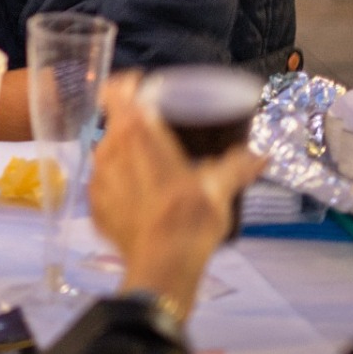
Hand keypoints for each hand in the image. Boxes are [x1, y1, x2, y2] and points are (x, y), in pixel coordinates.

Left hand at [89, 73, 265, 313]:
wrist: (161, 269)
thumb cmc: (189, 221)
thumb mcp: (218, 190)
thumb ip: (237, 167)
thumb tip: (259, 156)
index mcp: (136, 133)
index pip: (117, 90)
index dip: (127, 84)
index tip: (144, 87)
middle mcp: (109, 149)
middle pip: (114, 121)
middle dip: (134, 123)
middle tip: (159, 131)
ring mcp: (96, 178)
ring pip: (107, 152)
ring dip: (126, 155)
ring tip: (152, 169)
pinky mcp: (93, 204)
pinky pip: (104, 183)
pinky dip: (119, 184)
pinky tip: (141, 199)